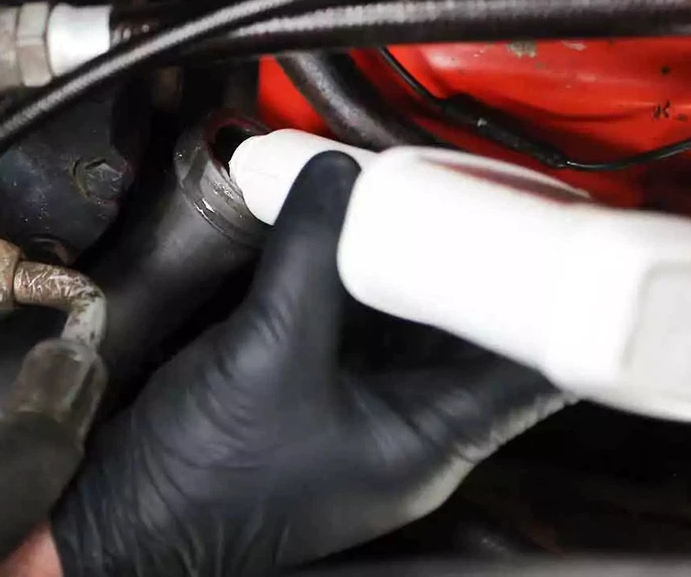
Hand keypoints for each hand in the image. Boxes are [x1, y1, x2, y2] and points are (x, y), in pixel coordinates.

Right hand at [53, 152, 567, 575]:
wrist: (122, 517)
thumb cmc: (207, 475)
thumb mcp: (266, 352)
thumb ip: (306, 256)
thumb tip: (341, 173)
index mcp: (426, 442)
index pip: (530, 375)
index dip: (556, 304)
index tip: (568, 237)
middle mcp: (408, 430)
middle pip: (475, 339)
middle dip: (480, 268)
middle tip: (489, 197)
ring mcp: (363, 414)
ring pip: (418, 329)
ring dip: (422, 269)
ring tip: (433, 200)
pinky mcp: (319, 394)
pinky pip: (364, 328)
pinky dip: (369, 282)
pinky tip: (361, 235)